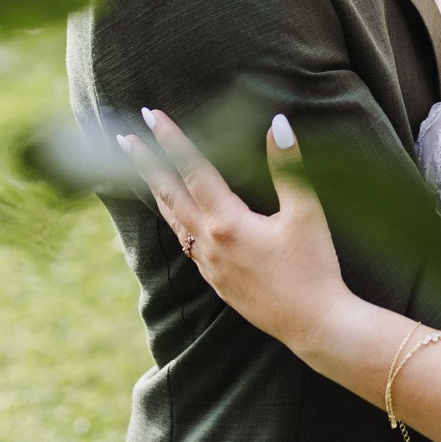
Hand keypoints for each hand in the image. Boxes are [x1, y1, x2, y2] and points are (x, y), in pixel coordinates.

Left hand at [119, 108, 353, 351]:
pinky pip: (185, 243)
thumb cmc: (314, 268)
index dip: (171, 140)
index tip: (152, 116)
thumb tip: (278, 124)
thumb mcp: (306, 214)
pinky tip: (178, 217)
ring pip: (173, 221)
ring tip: (142, 171)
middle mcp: (209, 244)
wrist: (314, 325)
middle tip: (125, 138)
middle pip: (169, 195)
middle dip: (146, 163)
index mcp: (227, 223)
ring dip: (156, 192)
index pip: (192, 170)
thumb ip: (289, 167)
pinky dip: (174, 220)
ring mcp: (210, 266)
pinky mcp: (217, 282)